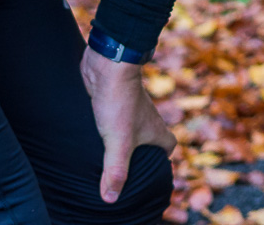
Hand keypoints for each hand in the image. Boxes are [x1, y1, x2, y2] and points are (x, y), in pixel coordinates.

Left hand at [81, 45, 176, 203]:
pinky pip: (115, 120)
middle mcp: (148, 118)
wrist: (110, 64)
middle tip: (125, 170)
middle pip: (150, 140)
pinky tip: (93, 137)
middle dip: (140, 155)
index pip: (169, 147)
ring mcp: (131, 109)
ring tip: (106, 157)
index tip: (150, 172)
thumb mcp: (118, 141)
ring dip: (122, 141)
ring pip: (131, 129)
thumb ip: (115, 170)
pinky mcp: (115, 101)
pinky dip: (108, 129)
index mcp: (157, 129)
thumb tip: (111, 199)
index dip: (163, 161)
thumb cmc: (120, 101)